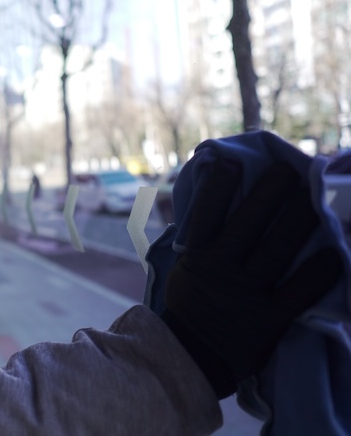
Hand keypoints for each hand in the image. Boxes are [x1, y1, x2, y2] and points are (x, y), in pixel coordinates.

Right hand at [163, 158, 341, 397]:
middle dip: (269, 193)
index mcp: (197, 258)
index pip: (206, 215)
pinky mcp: (268, 320)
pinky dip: (318, 273)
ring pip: (276, 250)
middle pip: (248, 224)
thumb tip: (210, 203)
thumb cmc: (191, 305)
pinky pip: (298, 292)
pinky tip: (336, 253)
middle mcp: (220, 271)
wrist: (191, 358)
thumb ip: (198, 241)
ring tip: (314, 198)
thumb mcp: (184, 269)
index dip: (218, 186)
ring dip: (298, 221)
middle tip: (289, 170)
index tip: (231, 162)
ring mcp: (245, 294)